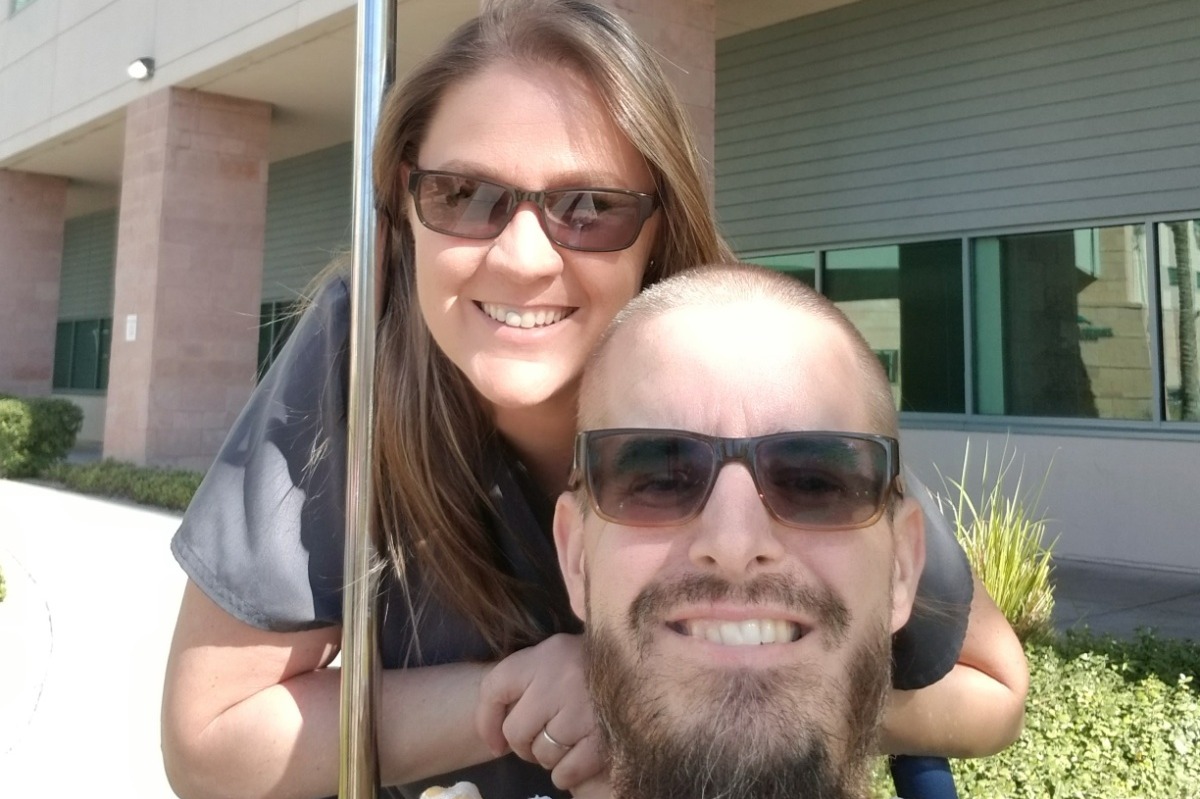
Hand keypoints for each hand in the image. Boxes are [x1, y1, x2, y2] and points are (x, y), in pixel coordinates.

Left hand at [476, 633, 606, 791]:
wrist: (644, 666)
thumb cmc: (588, 668)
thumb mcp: (551, 659)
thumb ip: (518, 684)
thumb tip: (495, 742)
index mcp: (546, 655)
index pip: (495, 688)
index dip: (486, 721)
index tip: (496, 742)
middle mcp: (563, 679)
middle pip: (516, 731)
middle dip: (523, 743)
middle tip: (540, 738)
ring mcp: (585, 709)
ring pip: (543, 753)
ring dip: (548, 757)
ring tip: (564, 742)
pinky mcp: (605, 738)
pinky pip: (567, 771)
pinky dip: (566, 773)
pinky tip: (576, 757)